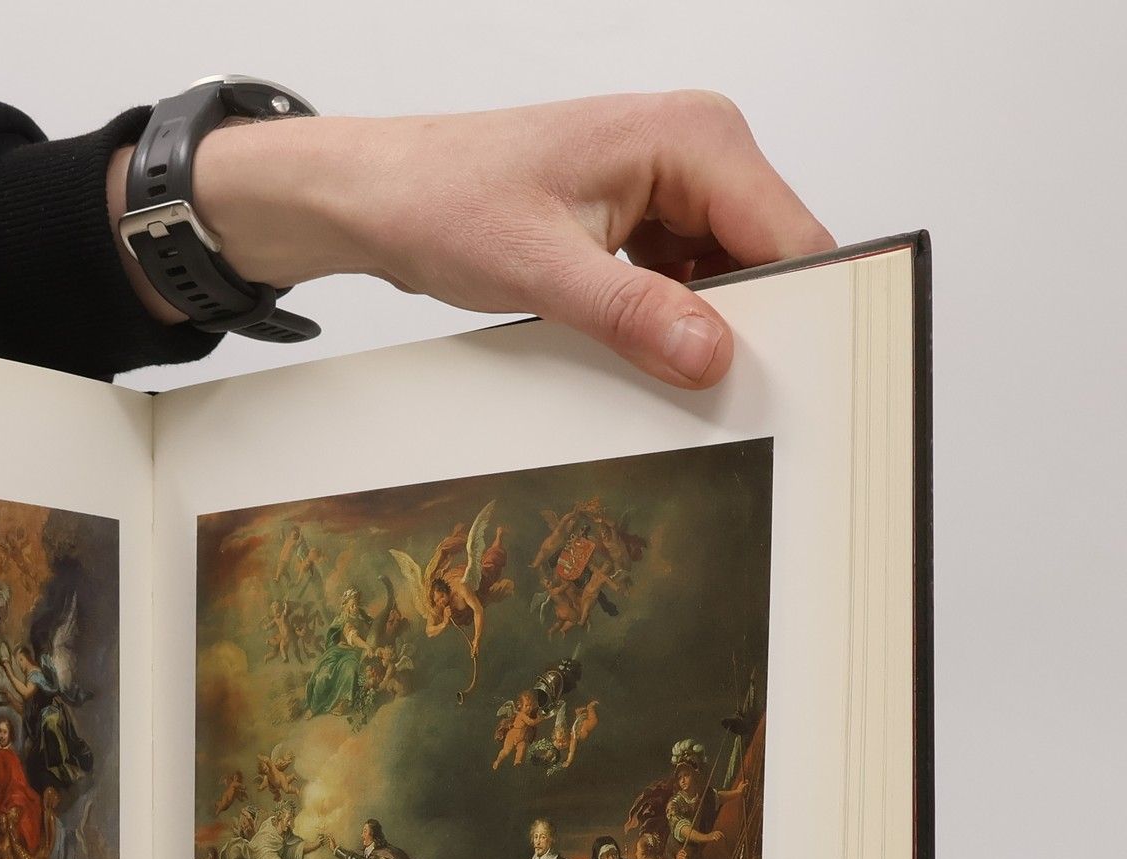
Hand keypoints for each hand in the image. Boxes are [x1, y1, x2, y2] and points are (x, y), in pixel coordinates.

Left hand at [119, 93, 831, 389]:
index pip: (790, 235)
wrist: (382, 195)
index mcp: (694, 136)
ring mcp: (673, 184)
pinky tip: (645, 354)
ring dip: (707, 330)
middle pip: (770, 258)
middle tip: (723, 397)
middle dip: (752, 327)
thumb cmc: (443, 199)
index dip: (800, 312)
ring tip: (672, 375)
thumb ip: (633, 313)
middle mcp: (696, 148)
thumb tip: (710, 354)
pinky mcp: (644, 218)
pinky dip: (673, 323)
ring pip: (730, 276)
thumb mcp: (539, 268)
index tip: (789, 382)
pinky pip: (688, 281)